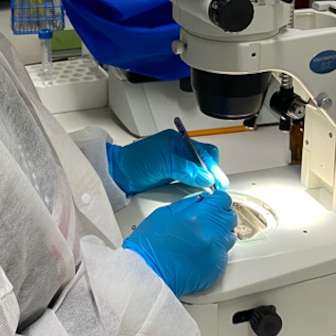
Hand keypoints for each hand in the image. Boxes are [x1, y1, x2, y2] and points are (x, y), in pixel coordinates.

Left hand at [107, 129, 229, 194]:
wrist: (117, 174)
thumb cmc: (133, 161)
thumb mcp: (163, 163)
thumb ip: (185, 169)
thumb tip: (205, 176)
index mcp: (178, 142)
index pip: (204, 152)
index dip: (213, 167)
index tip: (217, 181)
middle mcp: (179, 152)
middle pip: (204, 162)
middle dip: (212, 174)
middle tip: (216, 188)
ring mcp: (176, 165)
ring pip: (198, 173)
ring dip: (204, 181)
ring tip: (208, 192)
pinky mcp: (172, 177)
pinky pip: (189, 181)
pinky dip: (195, 187)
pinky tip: (196, 193)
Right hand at [122, 190, 237, 296]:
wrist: (147, 273)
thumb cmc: (149, 246)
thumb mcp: (165, 213)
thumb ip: (188, 204)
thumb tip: (202, 200)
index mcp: (198, 216)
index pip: (223, 200)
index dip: (217, 200)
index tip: (213, 203)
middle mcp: (211, 234)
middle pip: (230, 218)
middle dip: (219, 216)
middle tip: (206, 220)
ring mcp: (215, 252)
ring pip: (229, 237)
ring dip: (218, 234)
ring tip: (200, 238)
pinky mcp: (216, 268)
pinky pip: (223, 255)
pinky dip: (214, 252)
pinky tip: (198, 252)